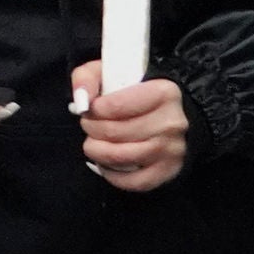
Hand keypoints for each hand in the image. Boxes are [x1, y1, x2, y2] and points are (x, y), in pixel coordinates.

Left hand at [71, 61, 189, 189]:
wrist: (171, 112)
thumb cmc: (134, 91)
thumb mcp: (109, 71)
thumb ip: (87, 77)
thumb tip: (81, 102)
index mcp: (162, 92)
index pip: (115, 106)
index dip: (94, 110)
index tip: (91, 108)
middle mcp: (171, 122)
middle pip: (115, 132)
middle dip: (91, 129)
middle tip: (88, 124)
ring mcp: (172, 149)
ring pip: (122, 157)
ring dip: (97, 151)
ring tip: (92, 143)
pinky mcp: (169, 170)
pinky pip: (136, 182)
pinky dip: (113, 175)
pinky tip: (104, 164)